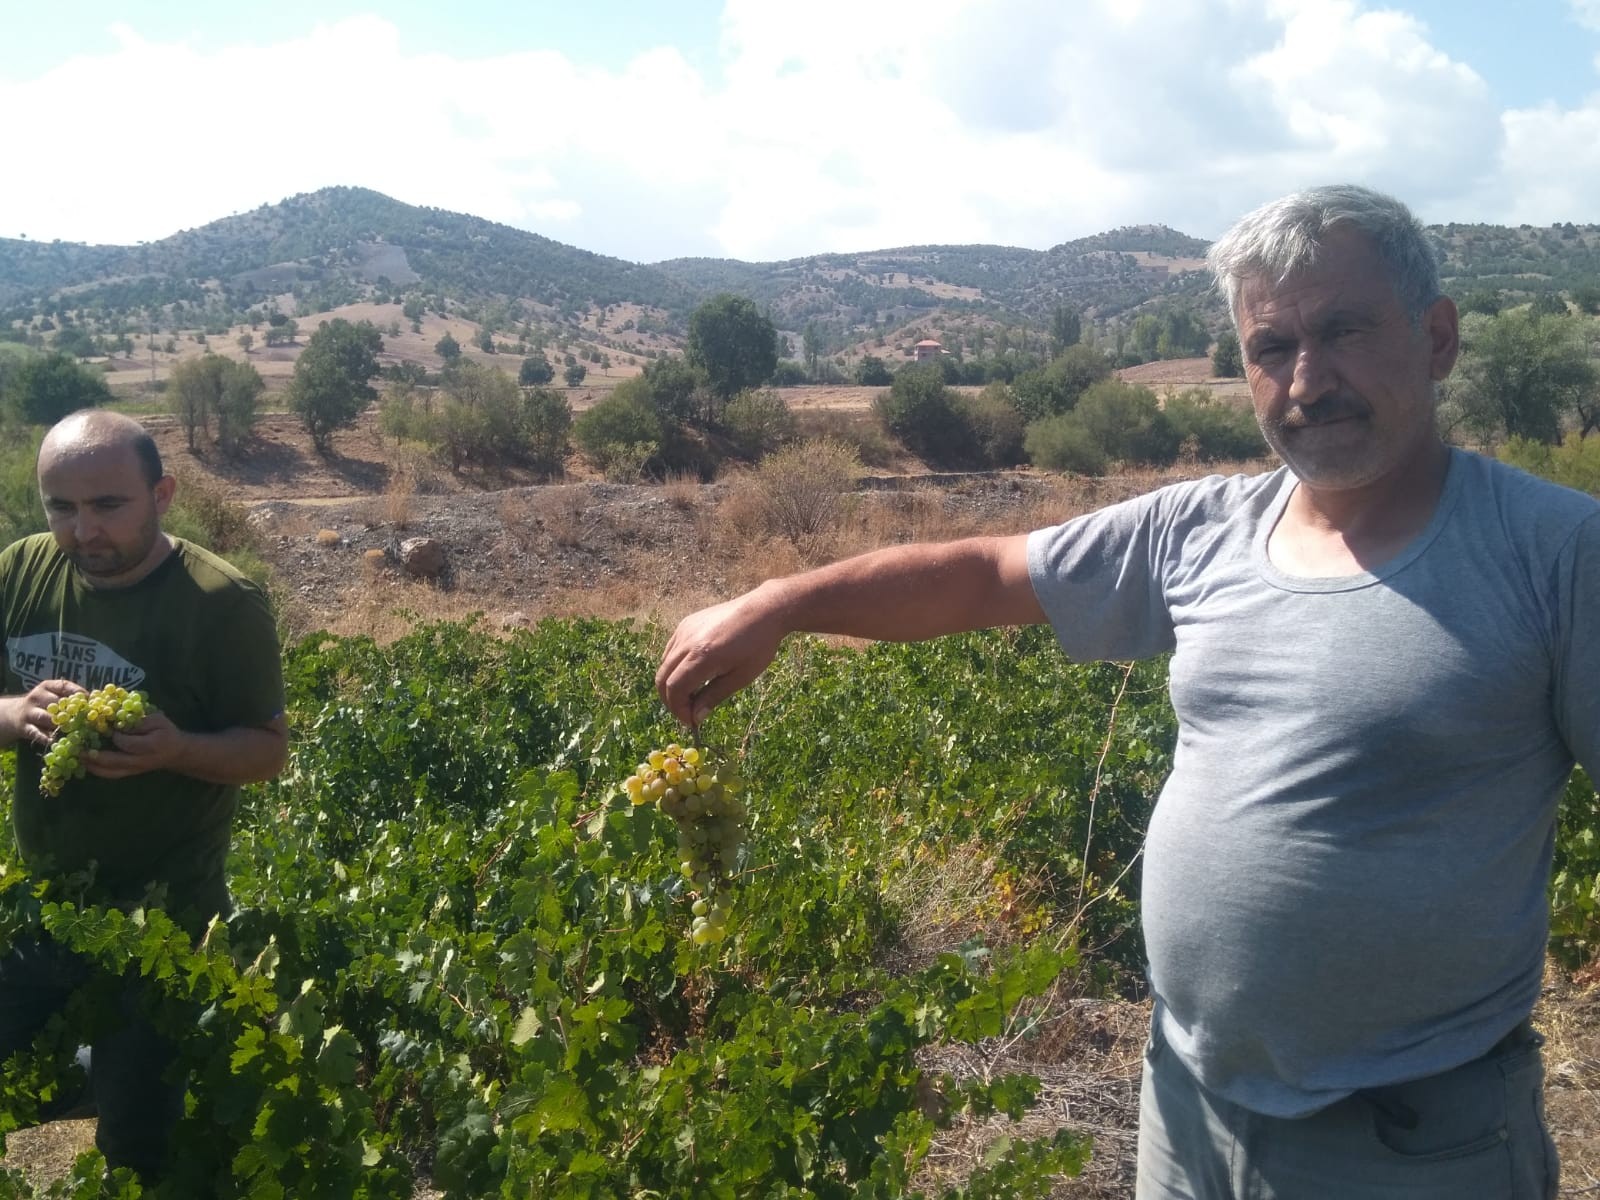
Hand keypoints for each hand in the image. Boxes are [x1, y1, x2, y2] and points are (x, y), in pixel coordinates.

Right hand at [2, 680, 84, 751]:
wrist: (12, 714)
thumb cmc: (42, 705)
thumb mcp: (51, 695)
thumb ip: (69, 698)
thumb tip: (94, 703)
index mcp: (47, 686)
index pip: (64, 686)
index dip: (78, 692)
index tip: (89, 700)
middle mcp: (37, 697)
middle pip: (56, 703)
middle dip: (71, 711)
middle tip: (85, 718)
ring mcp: (30, 713)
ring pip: (46, 718)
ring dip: (61, 725)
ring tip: (73, 730)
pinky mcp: (25, 728)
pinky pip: (37, 733)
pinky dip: (47, 738)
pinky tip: (57, 741)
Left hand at [84, 711, 187, 779]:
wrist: (176, 753)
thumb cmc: (167, 733)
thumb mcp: (159, 720)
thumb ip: (140, 720)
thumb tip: (118, 720)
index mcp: (150, 746)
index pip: (127, 743)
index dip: (114, 735)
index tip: (106, 725)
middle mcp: (140, 761)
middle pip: (114, 762)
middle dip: (94, 756)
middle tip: (78, 748)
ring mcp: (134, 770)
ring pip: (109, 772)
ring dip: (92, 765)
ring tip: (78, 757)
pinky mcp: (129, 773)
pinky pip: (110, 775)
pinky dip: (96, 770)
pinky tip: (86, 763)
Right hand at [656, 589, 787, 725]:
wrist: (764, 610)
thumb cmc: (758, 646)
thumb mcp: (740, 677)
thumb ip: (713, 697)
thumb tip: (695, 717)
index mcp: (701, 656)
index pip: (674, 688)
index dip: (678, 709)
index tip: (690, 721)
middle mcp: (687, 642)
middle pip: (662, 678)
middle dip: (671, 700)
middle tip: (687, 713)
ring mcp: (684, 630)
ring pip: (664, 664)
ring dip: (672, 683)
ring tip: (693, 694)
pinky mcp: (686, 623)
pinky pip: (671, 650)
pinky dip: (675, 666)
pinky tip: (694, 673)